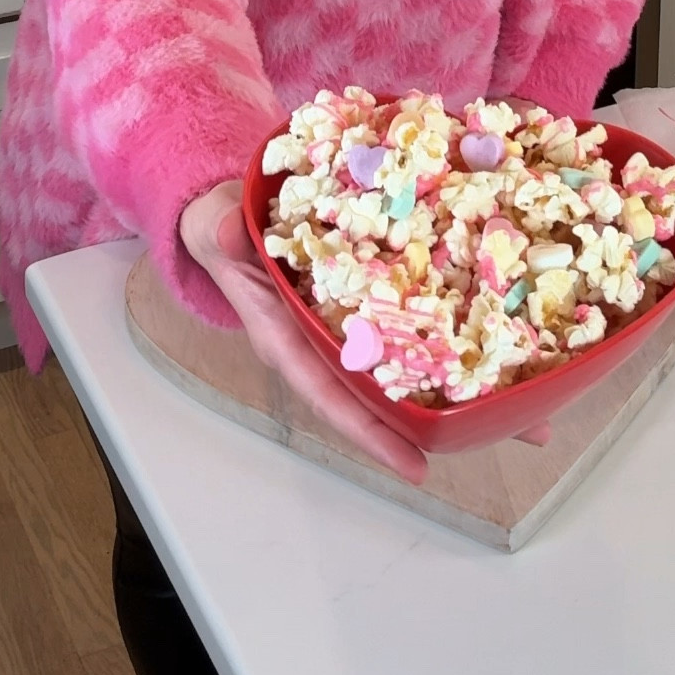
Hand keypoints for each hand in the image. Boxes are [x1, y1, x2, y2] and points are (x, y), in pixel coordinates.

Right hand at [181, 182, 427, 484]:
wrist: (226, 214)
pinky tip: (450, 342)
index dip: (364, 427)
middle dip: (397, 424)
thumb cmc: (222, 229)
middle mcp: (307, 340)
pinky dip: (413, 336)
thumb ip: (222, 233)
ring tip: (459, 410)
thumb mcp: (215, 226)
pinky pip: (380, 326)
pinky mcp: (345, 301)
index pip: (323, 391)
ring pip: (371, 366)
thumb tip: (231, 234)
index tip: (407, 460)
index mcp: (277, 335)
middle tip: (447, 446)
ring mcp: (327, 324)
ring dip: (412, 385)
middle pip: (356, 394)